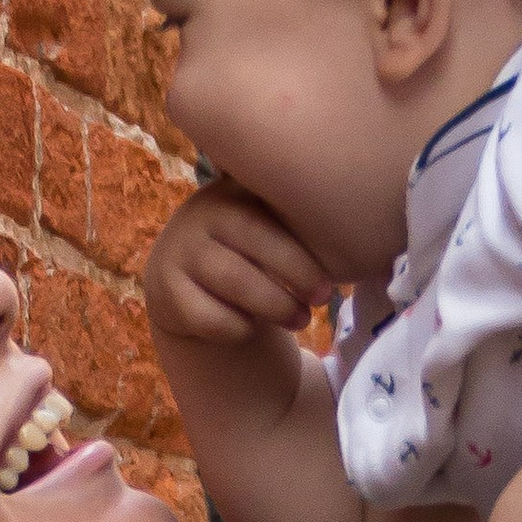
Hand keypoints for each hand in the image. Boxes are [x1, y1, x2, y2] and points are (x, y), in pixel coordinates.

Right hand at [145, 180, 335, 348]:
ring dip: (276, 306)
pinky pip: (211, 318)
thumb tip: (356, 226)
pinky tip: (251, 327)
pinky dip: (240, 329)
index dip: (302, 257)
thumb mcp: (266, 222)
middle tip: (322, 301)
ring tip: (300, 320)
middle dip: (296, 277)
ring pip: (235, 282)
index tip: (329, 284)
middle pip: (255, 244)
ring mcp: (177, 253)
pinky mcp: (164, 293)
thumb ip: (295, 215)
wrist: (185, 278)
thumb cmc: (247, 249)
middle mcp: (198, 215)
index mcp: (231, 192)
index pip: (270, 218)